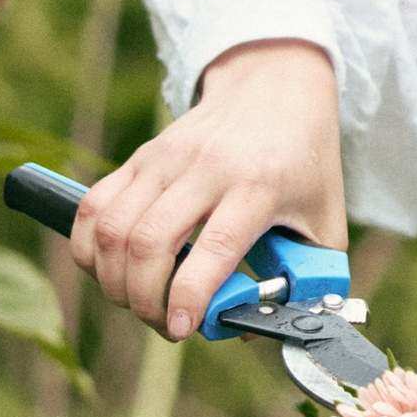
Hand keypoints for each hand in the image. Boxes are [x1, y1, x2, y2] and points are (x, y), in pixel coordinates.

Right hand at [66, 41, 345, 340]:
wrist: (276, 86)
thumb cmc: (304, 163)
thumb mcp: (326, 220)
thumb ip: (309, 278)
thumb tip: (270, 330)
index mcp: (258, 186)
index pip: (214, 249)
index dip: (188, 297)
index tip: (181, 329)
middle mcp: (205, 169)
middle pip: (148, 242)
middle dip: (143, 299)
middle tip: (163, 321)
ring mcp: (165, 159)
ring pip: (111, 227)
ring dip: (113, 279)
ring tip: (138, 299)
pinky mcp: (140, 157)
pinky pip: (93, 207)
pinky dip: (89, 248)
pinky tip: (110, 269)